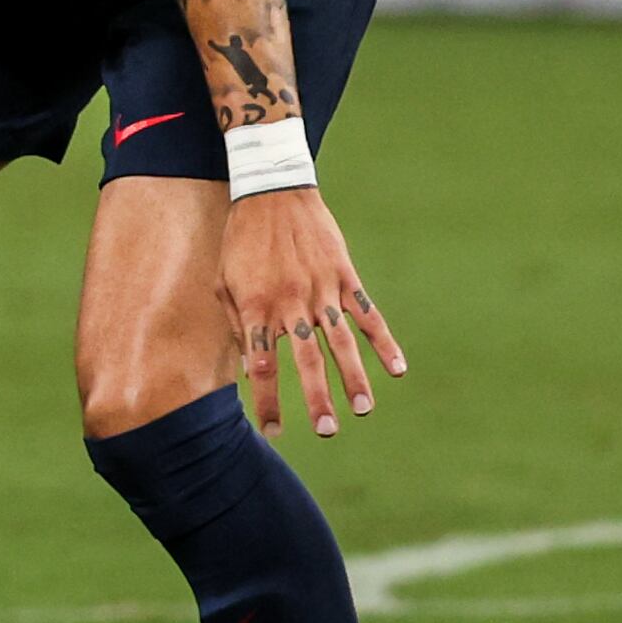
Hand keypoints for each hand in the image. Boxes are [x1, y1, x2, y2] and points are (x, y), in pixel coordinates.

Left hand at [219, 186, 405, 437]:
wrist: (271, 192)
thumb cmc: (241, 241)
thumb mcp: (224, 282)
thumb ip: (238, 324)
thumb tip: (249, 368)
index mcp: (256, 308)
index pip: (261, 364)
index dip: (267, 398)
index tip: (272, 430)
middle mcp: (290, 303)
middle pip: (305, 359)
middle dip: (316, 398)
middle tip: (326, 430)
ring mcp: (322, 290)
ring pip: (341, 342)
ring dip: (353, 377)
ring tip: (363, 409)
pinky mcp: (345, 276)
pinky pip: (368, 314)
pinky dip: (384, 342)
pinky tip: (397, 369)